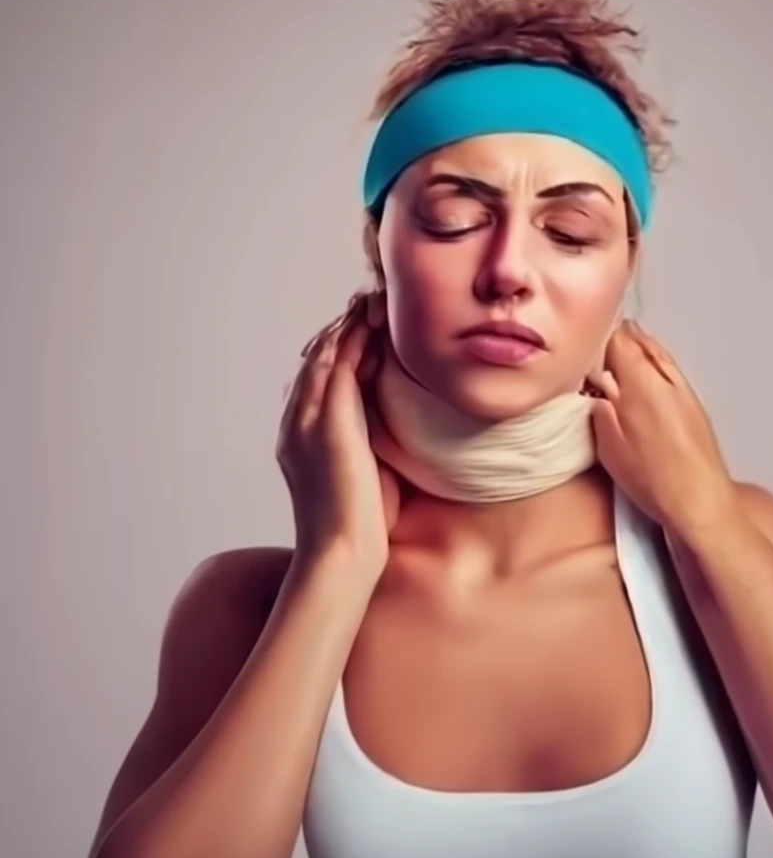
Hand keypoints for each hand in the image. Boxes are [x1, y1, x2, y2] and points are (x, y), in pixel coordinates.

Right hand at [276, 291, 399, 574]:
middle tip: (370, 299)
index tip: (368, 323)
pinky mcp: (325, 428)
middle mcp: (296, 422)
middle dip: (344, 326)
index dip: (341, 344)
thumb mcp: (362, 469)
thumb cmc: (359, 524)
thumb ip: (366, 439)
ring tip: (373, 301)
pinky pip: (335, 371)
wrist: (343, 557)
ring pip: (323, 356)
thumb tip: (391, 421)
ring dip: (349, 325)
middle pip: (316, 357)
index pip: (318, 374)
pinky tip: (372, 325)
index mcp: (301, 433)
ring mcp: (305, 423)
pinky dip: (352, 343)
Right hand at [589, 320, 736, 534]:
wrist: (701, 500)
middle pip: (638, 340)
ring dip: (634, 350)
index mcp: (641, 383)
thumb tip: (594, 392)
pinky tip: (641, 379)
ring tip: (614, 359)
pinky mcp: (693, 402)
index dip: (596, 337)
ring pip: (655, 352)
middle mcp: (665, 378)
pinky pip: (668, 368)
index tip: (580, 347)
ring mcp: (683, 388)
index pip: (618, 339)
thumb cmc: (653, 479)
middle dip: (614, 340)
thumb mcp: (610, 448)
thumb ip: (599, 412)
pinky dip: (651, 364)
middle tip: (592, 351)